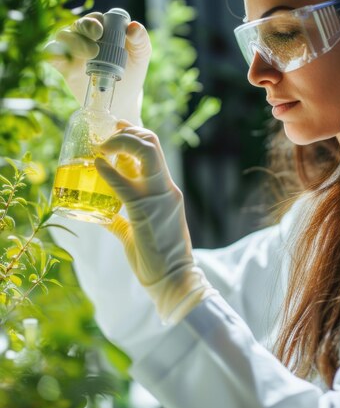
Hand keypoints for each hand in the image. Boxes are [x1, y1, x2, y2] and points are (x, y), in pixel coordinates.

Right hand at [47, 12, 150, 123]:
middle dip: (84, 29)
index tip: (101, 32)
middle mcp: (86, 35)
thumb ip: (141, 40)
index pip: (97, 18)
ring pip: (63, 36)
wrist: (122, 100)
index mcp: (105, 28)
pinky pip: (51, 54)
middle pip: (79, 24)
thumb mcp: (141, 56)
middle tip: (95, 43)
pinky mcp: (64, 65)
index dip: (96, 21)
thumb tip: (133, 27)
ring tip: (90, 54)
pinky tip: (58, 57)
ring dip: (72, 42)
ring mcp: (73, 49)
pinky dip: (52, 53)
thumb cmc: (132, 72)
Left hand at [95, 124, 215, 323]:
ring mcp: (159, 196)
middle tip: (106, 135)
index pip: (154, 152)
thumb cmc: (157, 258)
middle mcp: (165, 188)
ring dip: (121, 142)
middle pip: (151, 143)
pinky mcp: (146, 209)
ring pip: (146, 152)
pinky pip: (125, 183)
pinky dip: (109, 170)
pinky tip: (97, 164)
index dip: (134, 135)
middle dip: (128, 132)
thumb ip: (120, 219)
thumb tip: (99, 214)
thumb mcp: (137, 231)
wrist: (174, 278)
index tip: (116, 129)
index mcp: (165, 190)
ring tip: (103, 145)